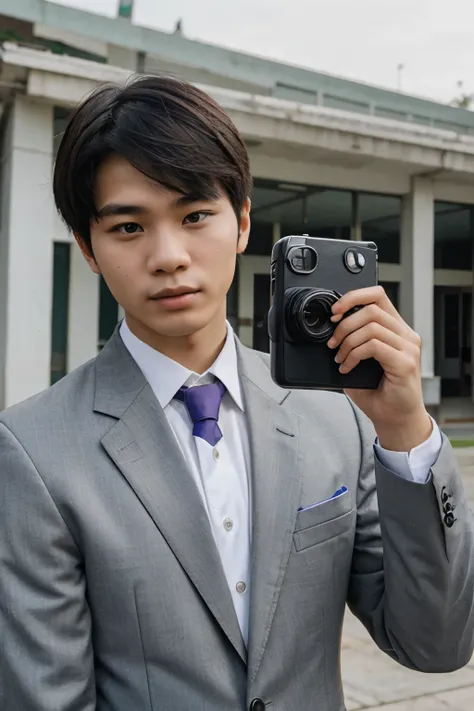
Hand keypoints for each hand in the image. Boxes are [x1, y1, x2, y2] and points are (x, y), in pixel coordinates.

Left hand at [328, 286, 431, 450]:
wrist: (396, 420)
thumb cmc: (380, 393)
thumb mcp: (361, 361)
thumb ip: (353, 342)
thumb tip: (331, 331)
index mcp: (396, 330)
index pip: (377, 296)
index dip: (353, 297)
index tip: (335, 311)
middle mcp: (406, 335)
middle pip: (372, 309)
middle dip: (344, 325)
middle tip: (333, 343)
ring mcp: (408, 348)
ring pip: (371, 327)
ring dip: (347, 342)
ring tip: (340, 358)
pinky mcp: (405, 363)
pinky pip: (373, 346)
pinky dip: (354, 356)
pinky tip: (347, 368)